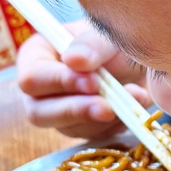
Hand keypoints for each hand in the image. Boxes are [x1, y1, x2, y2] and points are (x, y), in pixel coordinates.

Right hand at [16, 22, 152, 138]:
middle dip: (76, 111)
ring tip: (132, 97)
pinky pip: (92, 136)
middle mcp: (40, 89)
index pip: (33, 78)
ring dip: (102, 118)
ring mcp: (57, 113)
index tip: (94, 82)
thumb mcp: (104, 34)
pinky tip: (134, 105)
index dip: (60, 83)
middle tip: (108, 107)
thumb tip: (74, 60)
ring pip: (68, 128)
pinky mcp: (80, 128)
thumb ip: (90, 44)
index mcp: (35, 56)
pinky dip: (115, 124)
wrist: (137, 59)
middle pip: (39, 113)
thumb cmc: (112, 40)